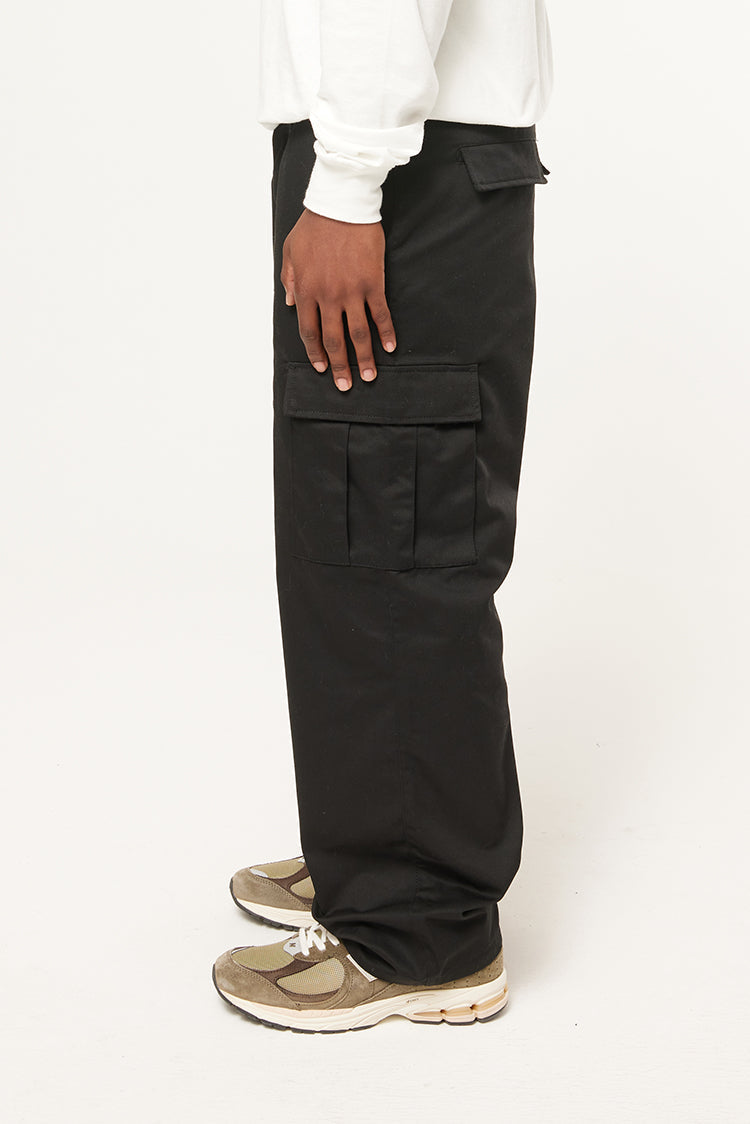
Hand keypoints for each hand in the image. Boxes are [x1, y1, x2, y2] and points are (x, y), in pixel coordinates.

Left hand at [280, 208, 396, 391]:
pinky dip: (386, 332)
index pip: (309, 332)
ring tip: (368, 376)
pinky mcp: (372, 283)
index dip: (316, 353)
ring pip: (357, 334)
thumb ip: (289, 279)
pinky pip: (380, 314)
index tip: (322, 368)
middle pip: (333, 340)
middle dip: (339, 365)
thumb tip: (291, 304)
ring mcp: (351, 291)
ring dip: (364, 358)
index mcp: (306, 290)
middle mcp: (327, 296)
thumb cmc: (314, 224)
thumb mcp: (290, 251)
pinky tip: (390, 347)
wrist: (341, 204)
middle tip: (345, 385)